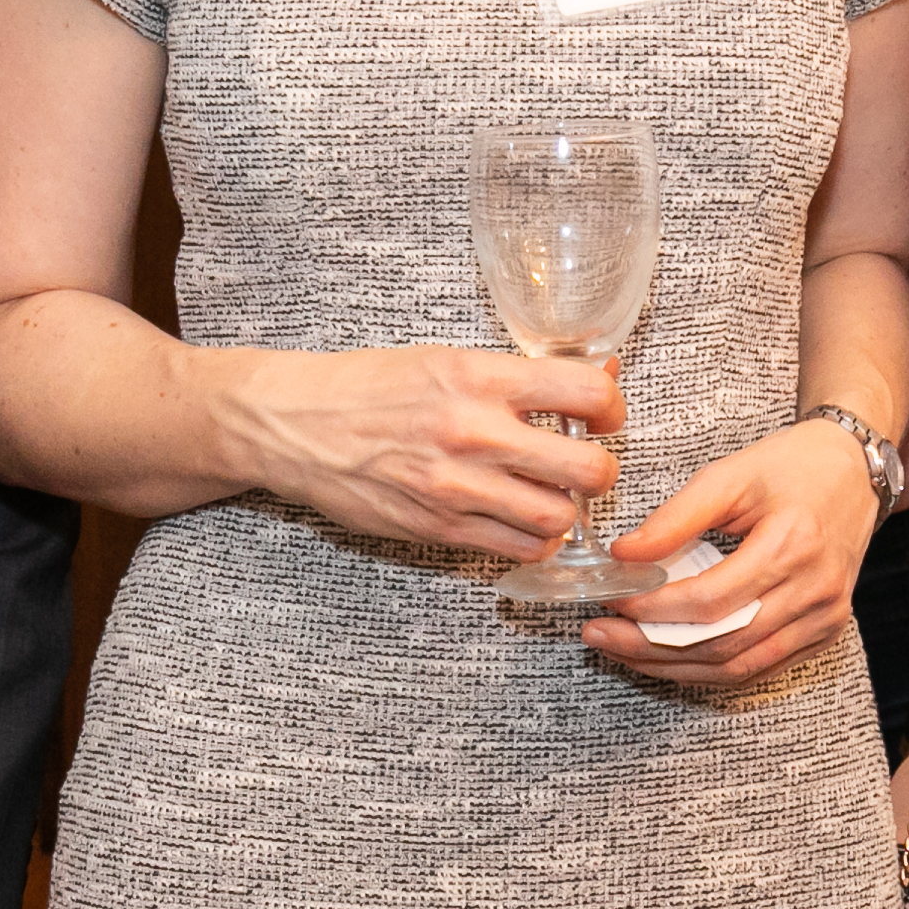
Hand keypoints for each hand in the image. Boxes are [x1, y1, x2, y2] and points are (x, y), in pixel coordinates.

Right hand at [236, 345, 623, 557]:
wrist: (296, 426)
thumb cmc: (370, 387)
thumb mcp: (445, 360)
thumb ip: (517, 376)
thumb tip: (597, 374)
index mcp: (478, 377)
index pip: (585, 392)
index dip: (611, 407)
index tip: (604, 415)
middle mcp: (474, 433)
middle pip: (588, 470)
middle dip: (600, 470)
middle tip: (584, 463)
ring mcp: (456, 487)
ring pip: (559, 519)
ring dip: (565, 510)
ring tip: (547, 493)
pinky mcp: (439, 529)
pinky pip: (518, 548)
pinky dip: (533, 538)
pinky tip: (519, 519)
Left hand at [579, 414, 881, 685]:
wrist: (854, 471)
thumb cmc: (791, 466)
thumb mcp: (730, 475)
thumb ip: (675, 517)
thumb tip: (623, 556)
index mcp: (792, 544)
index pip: (711, 600)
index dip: (653, 608)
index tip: (610, 598)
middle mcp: (815, 590)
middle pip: (721, 644)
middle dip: (651, 646)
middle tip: (600, 634)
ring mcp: (825, 617)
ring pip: (738, 668)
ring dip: (674, 667)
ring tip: (624, 649)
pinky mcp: (825, 631)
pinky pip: (760, 668)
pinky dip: (710, 669)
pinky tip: (670, 656)